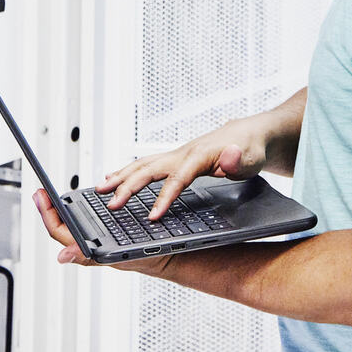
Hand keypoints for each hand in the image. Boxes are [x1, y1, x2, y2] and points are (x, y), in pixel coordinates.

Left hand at [32, 189, 169, 273]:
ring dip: (63, 209)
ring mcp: (99, 239)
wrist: (170, 257)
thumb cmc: (147, 259)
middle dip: (50, 208)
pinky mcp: (109, 234)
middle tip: (41, 192)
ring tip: (55, 196)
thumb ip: (90, 257)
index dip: (47, 213)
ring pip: (75, 224)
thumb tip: (61, 256)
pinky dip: (81, 210)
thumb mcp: (121, 254)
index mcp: (89, 249)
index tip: (40, 194)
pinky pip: (90, 222)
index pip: (59, 230)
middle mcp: (92, 244)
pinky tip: (82, 202)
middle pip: (63, 226)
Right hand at [97, 117, 270, 219]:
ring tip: (99, 189)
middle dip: (129, 186)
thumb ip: (238, 160)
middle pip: (150, 169)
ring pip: (144, 164)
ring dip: (121, 176)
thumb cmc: (251, 149)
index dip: (164, 198)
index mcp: (200, 155)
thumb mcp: (252, 158)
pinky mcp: (176, 158)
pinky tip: (114, 177)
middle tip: (110, 204)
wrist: (251, 134)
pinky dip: (128, 170)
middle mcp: (184, 152)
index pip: (178, 179)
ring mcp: (178, 154)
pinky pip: (148, 164)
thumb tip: (229, 157)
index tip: (151, 217)